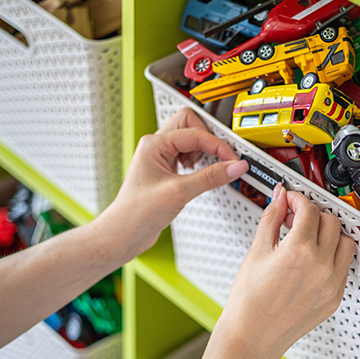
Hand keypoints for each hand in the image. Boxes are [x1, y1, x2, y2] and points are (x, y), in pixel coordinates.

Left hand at [92, 108, 248, 261]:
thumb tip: (235, 166)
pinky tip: (200, 175)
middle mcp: (156, 146)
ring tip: (208, 167)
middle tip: (222, 156)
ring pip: (190, 139)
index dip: (217, 146)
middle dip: (208, 139)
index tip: (232, 160)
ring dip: (203, 150)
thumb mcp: (179, 192)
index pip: (195, 133)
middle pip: (191, 124)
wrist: (124, 234)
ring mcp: (160, 158)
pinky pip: (187, 154)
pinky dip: (199, 162)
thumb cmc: (137, 213)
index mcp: (154, 144)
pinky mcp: (166, 171)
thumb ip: (211, 177)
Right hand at [213, 183, 356, 358]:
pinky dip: (333, 256)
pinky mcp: (335, 297)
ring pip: (345, 242)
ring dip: (330, 234)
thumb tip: (279, 199)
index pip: (310, 210)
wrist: (252, 337)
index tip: (291, 200)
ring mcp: (331, 283)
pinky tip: (314, 258)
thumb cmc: (249, 302)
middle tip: (297, 218)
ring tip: (309, 237)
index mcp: (300, 251)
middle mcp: (321, 266)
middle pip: (331, 222)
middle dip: (314, 214)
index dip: (298, 200)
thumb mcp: (256, 252)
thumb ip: (271, 219)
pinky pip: (344, 267)